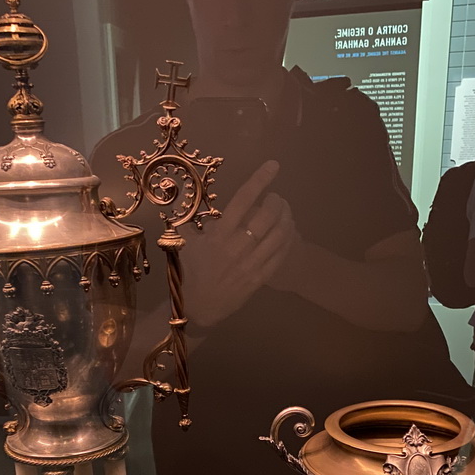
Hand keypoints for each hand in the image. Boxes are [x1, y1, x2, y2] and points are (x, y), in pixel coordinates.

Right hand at [182, 160, 296, 329]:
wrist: (196, 308)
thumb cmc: (190, 272)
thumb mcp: (187, 244)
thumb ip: (194, 224)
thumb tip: (193, 205)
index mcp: (218, 235)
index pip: (243, 201)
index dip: (259, 181)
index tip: (273, 166)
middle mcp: (236, 248)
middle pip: (268, 216)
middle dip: (277, 201)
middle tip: (276, 198)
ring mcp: (250, 264)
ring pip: (279, 235)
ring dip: (286, 218)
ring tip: (284, 212)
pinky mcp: (259, 279)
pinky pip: (280, 255)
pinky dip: (288, 239)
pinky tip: (286, 232)